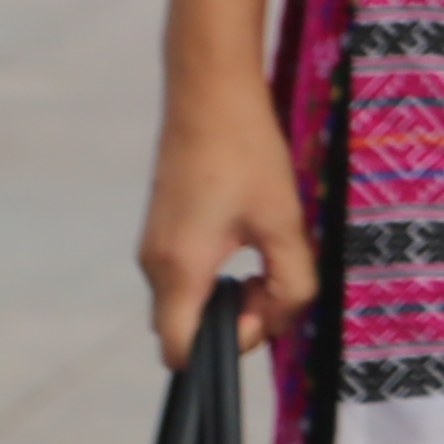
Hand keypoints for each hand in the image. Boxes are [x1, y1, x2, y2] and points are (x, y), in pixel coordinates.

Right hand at [138, 67, 319, 366]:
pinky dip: (213, 272)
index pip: (180, 353)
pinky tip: (246, 230)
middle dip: (231, 320)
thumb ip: (290, 285)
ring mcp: (152, 245)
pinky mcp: (161, 228)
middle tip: (269, 273)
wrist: (209, 89)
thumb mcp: (284, 221)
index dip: (226, 348)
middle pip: (185, 329)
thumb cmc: (247, 152)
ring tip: (263, 246)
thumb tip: (274, 325)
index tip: (262, 302)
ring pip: (186, 300)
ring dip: (225, 293)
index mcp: (179, 270)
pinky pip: (183, 274)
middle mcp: (154, 265)